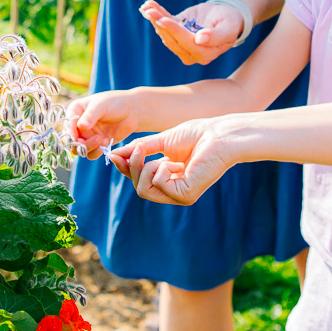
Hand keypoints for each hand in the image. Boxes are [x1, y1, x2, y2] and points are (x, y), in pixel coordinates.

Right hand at [66, 92, 140, 158]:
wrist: (132, 111)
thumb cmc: (115, 103)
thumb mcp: (102, 105)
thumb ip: (91, 115)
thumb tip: (80, 126)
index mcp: (75, 111)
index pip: (67, 125)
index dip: (70, 133)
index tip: (76, 138)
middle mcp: (78, 125)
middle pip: (70, 140)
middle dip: (79, 144)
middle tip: (90, 142)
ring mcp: (87, 135)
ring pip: (80, 149)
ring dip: (89, 148)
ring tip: (102, 140)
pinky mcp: (96, 144)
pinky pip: (91, 154)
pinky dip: (96, 152)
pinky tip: (106, 143)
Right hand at [110, 118, 235, 204]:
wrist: (218, 134)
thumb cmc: (196, 135)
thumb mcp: (161, 141)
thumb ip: (139, 149)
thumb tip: (115, 154)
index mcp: (168, 178)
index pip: (139, 180)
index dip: (125, 168)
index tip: (113, 154)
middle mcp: (173, 191)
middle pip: (138, 187)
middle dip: (133, 166)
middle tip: (138, 149)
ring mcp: (179, 196)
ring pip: (143, 190)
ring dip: (145, 168)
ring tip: (163, 157)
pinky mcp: (185, 196)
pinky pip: (157, 184)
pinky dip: (161, 169)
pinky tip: (178, 163)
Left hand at [139, 0, 240, 65]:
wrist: (227, 17)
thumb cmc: (231, 22)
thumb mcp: (228, 28)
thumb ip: (217, 36)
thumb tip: (200, 40)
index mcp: (205, 54)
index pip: (186, 43)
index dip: (174, 31)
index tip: (163, 19)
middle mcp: (191, 53)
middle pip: (172, 39)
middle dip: (160, 23)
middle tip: (149, 11)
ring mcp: (182, 44)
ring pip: (165, 32)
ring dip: (155, 19)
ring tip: (146, 6)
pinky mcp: (177, 34)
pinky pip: (164, 24)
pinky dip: (156, 14)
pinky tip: (147, 6)